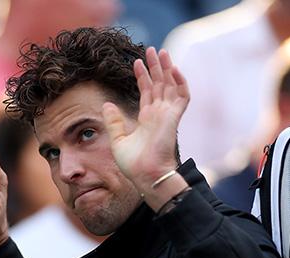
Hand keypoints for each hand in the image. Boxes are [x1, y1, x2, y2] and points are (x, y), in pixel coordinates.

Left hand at [101, 47, 190, 208]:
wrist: (145, 175)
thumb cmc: (133, 164)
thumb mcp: (118, 140)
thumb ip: (114, 122)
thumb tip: (106, 104)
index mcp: (147, 119)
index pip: (147, 92)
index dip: (143, 76)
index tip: (137, 63)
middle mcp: (159, 114)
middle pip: (160, 84)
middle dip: (156, 67)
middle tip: (152, 49)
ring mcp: (167, 115)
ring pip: (171, 86)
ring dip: (167, 69)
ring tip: (161, 52)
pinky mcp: (174, 118)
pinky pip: (182, 97)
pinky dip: (181, 83)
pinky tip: (174, 69)